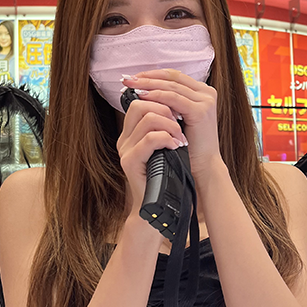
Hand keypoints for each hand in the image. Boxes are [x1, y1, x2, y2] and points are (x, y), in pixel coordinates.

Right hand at [117, 98, 187, 217]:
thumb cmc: (167, 176)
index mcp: (131, 133)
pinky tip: (176, 147)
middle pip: (141, 104)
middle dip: (166, 109)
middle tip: (181, 124)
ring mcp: (125, 150)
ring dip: (170, 125)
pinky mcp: (130, 161)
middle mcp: (125, 138)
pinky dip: (167, 139)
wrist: (159, 206)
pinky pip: (149, 139)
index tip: (179, 111)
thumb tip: (179, 107)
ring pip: (148, 119)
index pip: (141, 101)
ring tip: (180, 139)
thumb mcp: (166, 147)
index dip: (160, 100)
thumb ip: (166, 128)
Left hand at [121, 69, 222, 186]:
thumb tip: (141, 91)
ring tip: (132, 86)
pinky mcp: (200, 111)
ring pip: (172, 85)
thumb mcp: (176, 118)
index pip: (174, 76)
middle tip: (128, 79)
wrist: (202, 167)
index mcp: (201, 92)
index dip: (152, 74)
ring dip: (149, 84)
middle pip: (172, 77)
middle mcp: (206, 93)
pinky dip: (157, 95)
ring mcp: (205, 101)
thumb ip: (166, 104)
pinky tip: (143, 96)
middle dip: (148, 77)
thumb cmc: (188, 146)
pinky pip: (174, 98)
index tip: (133, 77)